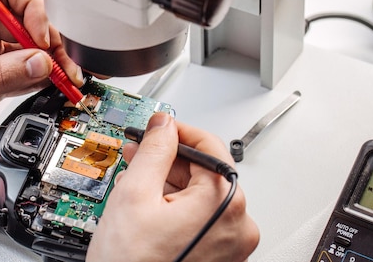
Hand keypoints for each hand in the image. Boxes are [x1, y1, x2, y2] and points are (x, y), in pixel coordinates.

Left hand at [0, 0, 82, 167]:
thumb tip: (40, 62)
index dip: (29, 6)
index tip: (40, 36)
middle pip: (23, 21)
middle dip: (48, 41)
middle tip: (63, 67)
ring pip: (27, 48)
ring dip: (50, 62)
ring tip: (67, 81)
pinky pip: (21, 72)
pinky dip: (40, 78)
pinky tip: (51, 87)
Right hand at [87, 113, 258, 261]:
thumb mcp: (136, 193)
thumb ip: (154, 149)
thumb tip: (163, 124)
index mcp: (224, 205)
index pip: (209, 147)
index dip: (178, 131)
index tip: (158, 127)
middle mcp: (237, 226)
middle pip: (205, 172)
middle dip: (169, 159)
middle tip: (140, 151)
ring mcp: (230, 245)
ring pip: (200, 195)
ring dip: (169, 181)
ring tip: (138, 179)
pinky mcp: (219, 257)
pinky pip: (200, 218)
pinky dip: (175, 206)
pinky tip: (149, 203)